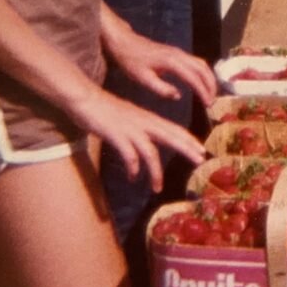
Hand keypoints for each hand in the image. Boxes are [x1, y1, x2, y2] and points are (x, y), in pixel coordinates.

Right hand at [68, 86, 204, 190]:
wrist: (84, 98)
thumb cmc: (105, 109)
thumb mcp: (129, 118)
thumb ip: (140, 129)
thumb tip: (147, 147)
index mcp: (148, 119)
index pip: (174, 130)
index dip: (189, 140)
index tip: (201, 151)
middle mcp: (143, 123)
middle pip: (171, 136)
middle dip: (187, 148)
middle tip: (199, 161)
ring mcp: (130, 129)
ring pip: (151, 152)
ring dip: (156, 172)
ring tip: (157, 188)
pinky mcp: (116, 135)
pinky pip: (129, 155)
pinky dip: (133, 168)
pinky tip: (132, 177)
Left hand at [106, 24, 217, 108]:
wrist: (124, 42)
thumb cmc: (131, 61)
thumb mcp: (142, 79)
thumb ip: (161, 89)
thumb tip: (178, 96)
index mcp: (171, 62)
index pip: (194, 78)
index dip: (203, 91)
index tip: (208, 104)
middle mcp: (179, 55)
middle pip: (203, 69)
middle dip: (211, 85)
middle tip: (212, 101)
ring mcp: (179, 52)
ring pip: (202, 64)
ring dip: (209, 78)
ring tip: (210, 94)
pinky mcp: (177, 53)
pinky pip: (196, 62)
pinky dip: (203, 73)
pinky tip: (201, 83)